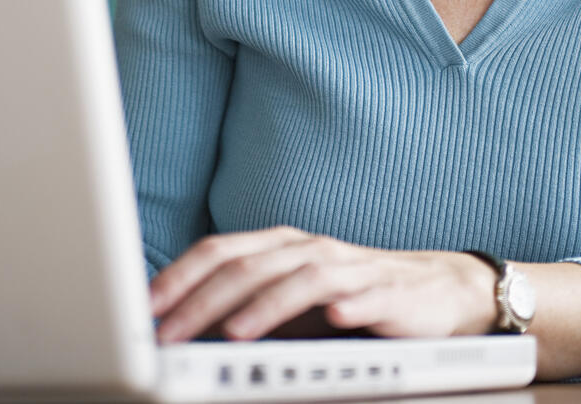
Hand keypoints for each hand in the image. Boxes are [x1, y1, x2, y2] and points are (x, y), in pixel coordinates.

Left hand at [149, 226, 499, 342]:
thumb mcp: (290, 298)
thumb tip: (178, 323)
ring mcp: (350, 268)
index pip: (219, 251)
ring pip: (299, 278)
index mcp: (280, 246)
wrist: (435, 290)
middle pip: (248, 266)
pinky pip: (365, 295)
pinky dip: (348, 303)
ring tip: (233, 334)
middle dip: (203, 301)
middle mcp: (309, 248)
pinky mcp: (389, 292)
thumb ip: (242, 304)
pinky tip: (334, 316)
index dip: (179, 276)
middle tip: (169, 333)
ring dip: (263, 306)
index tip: (144, 308)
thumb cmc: (352, 295)